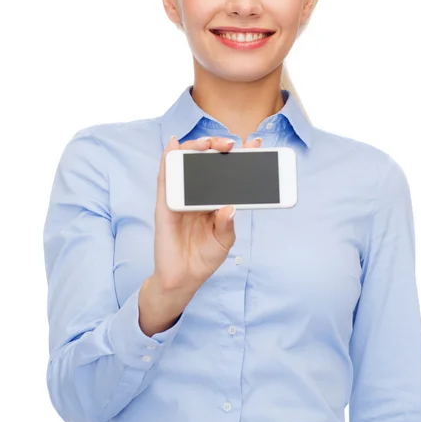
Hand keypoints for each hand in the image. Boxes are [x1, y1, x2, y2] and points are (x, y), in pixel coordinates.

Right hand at [153, 134, 262, 294]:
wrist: (183, 279)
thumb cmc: (204, 257)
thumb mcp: (224, 241)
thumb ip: (227, 224)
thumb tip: (230, 207)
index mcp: (213, 200)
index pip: (226, 171)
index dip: (239, 156)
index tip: (255, 144)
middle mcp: (197, 194)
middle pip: (205, 160)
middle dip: (217, 145)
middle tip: (231, 144)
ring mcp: (180, 196)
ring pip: (185, 162)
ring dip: (195, 147)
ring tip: (209, 143)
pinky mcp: (165, 204)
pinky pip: (165, 177)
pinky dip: (168, 159)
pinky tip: (172, 145)